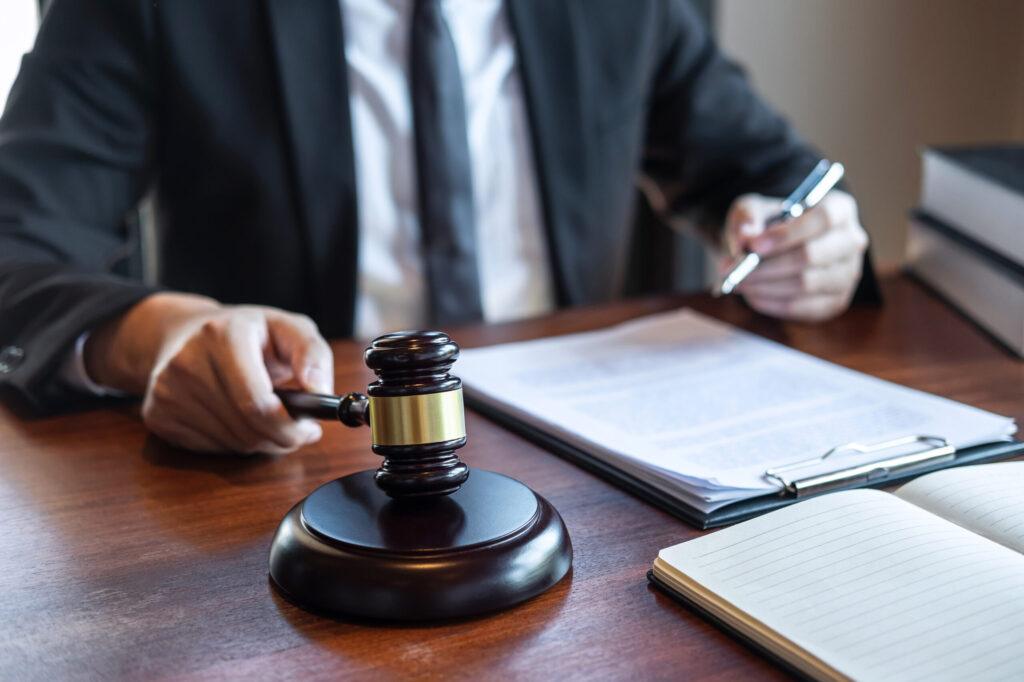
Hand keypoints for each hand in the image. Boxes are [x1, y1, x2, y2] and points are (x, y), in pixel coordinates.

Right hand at [84, 293, 333, 454]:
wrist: (184, 334)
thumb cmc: (246, 334)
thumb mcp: (288, 329)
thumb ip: (313, 355)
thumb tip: (319, 391)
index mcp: (222, 335)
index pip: (257, 403)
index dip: (289, 426)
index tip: (309, 429)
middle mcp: (187, 362)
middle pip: (246, 429)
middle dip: (281, 437)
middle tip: (296, 429)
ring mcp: (166, 391)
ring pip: (232, 444)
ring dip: (259, 441)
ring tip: (266, 417)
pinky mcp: (156, 415)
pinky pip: (210, 450)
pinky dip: (233, 443)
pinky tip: (235, 418)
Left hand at [721, 190, 868, 320]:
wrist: (775, 247)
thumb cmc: (768, 224)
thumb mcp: (753, 210)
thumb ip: (747, 218)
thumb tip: (745, 236)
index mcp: (839, 209)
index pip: (822, 220)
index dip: (787, 235)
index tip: (753, 246)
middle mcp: (851, 241)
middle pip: (812, 256)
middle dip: (767, 266)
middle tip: (734, 271)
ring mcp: (847, 274)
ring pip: (806, 285)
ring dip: (765, 287)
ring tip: (738, 283)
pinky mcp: (836, 301)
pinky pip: (802, 307)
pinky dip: (771, 303)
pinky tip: (752, 295)